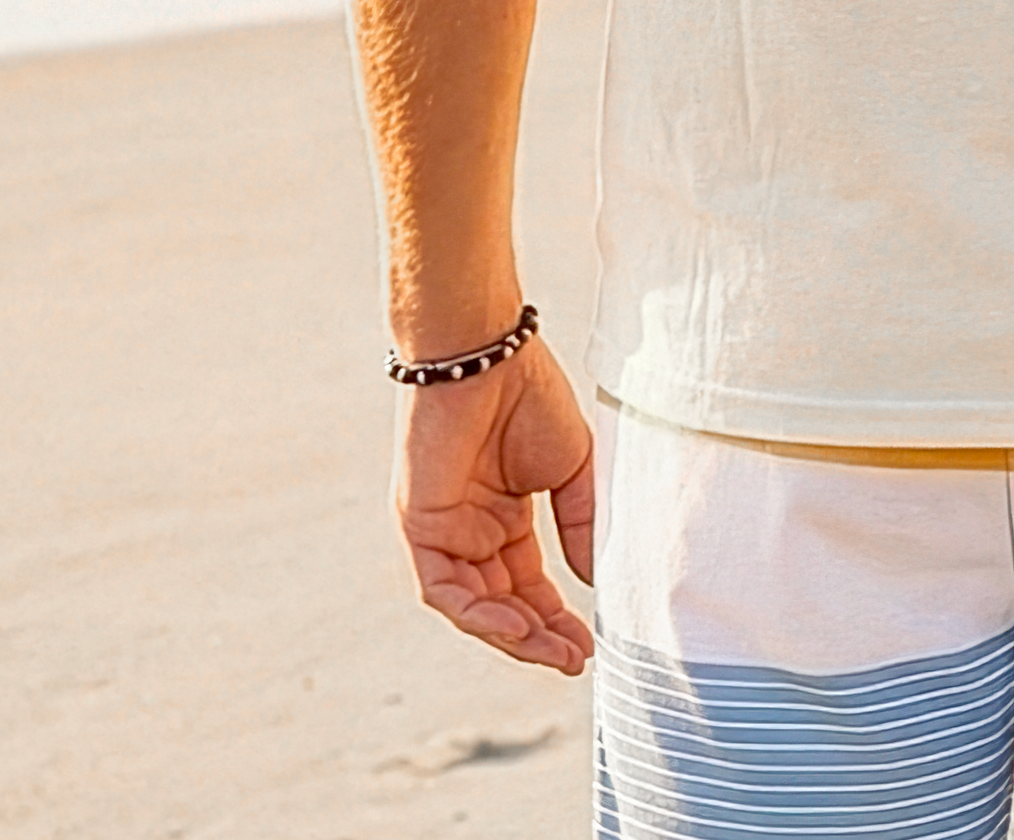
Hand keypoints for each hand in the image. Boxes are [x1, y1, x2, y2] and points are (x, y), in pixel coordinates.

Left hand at [392, 340, 598, 672]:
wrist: (487, 352)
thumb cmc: (529, 395)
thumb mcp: (571, 468)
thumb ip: (579, 524)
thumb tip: (594, 582)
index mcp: (503, 514)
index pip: (529, 584)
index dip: (557, 618)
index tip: (591, 644)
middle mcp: (470, 530)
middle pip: (503, 603)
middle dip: (539, 637)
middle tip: (576, 659)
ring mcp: (443, 531)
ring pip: (473, 606)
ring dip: (512, 635)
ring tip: (554, 653)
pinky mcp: (419, 526)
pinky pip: (444, 589)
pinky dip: (477, 614)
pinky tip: (516, 627)